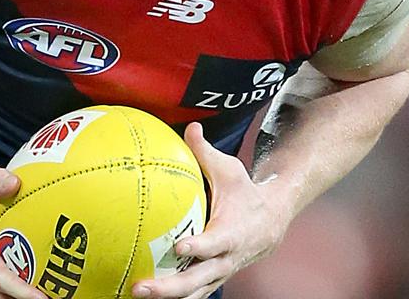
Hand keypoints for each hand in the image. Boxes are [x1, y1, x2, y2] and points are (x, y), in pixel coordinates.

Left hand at [131, 123, 285, 298]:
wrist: (272, 222)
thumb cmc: (245, 193)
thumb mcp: (230, 170)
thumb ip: (206, 152)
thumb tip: (191, 127)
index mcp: (232, 233)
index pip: (215, 243)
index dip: (198, 247)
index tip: (179, 247)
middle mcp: (226, 259)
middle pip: (197, 280)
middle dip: (169, 287)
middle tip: (141, 287)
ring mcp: (219, 274)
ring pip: (193, 293)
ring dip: (166, 297)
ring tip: (136, 294)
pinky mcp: (213, 279)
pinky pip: (192, 293)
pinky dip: (172, 297)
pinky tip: (145, 295)